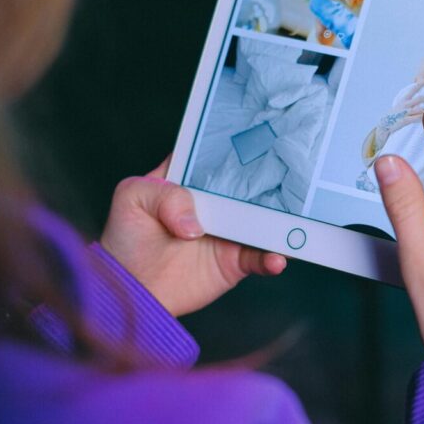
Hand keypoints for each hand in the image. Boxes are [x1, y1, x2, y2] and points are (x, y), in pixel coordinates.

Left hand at [100, 158, 286, 317]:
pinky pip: (261, 258)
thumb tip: (196, 223)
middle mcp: (216, 202)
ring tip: (295, 221)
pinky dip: (273, 258)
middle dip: (274, 179)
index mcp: (192, 179)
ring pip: (265, 221)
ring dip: (282, 220)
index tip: (264, 133)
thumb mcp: (132, 199)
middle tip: (298, 174)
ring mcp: (229, 231)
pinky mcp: (235, 261)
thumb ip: (163, 196)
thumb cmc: (125, 238)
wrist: (131, 290)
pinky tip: (276, 258)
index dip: (239, 144)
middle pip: (252, 186)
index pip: (219, 155)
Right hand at [375, 81, 423, 142]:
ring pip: (418, 109)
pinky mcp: (404, 121)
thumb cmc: (394, 115)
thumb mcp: (400, 106)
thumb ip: (409, 103)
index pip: (412, 90)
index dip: (420, 84)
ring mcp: (405, 113)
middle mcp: (405, 105)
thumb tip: (419, 101)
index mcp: (404, 100)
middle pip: (418, 99)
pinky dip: (422, 117)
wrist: (383, 124)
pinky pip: (415, 118)